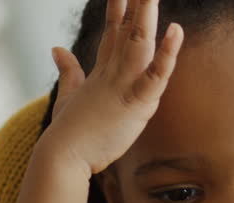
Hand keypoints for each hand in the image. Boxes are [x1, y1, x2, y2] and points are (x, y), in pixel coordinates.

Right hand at [38, 0, 183, 176]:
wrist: (62, 156)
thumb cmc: (68, 132)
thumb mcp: (68, 95)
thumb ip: (68, 71)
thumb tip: (57, 49)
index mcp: (102, 73)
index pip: (114, 33)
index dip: (119, 10)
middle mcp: (113, 73)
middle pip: (129, 30)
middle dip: (138, 5)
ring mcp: (124, 85)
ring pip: (140, 43)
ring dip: (148, 15)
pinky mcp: (136, 103)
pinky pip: (156, 75)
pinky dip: (167, 54)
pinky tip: (176, 30)